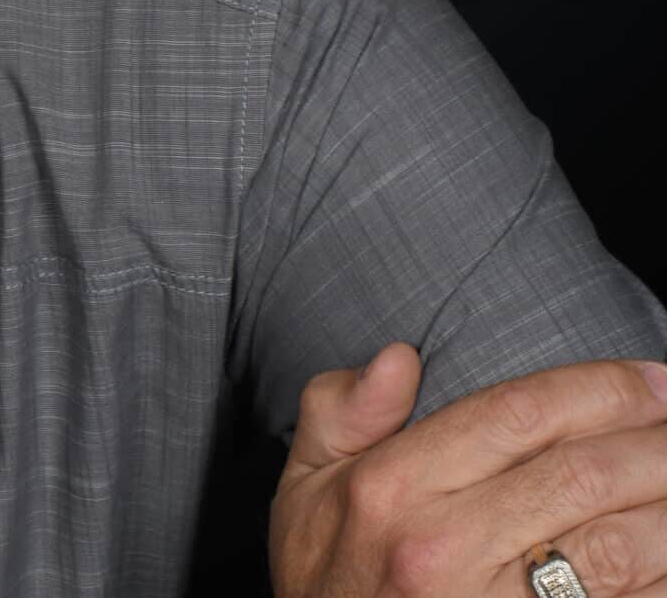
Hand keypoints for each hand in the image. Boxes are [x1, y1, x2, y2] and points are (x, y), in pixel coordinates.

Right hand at [269, 345, 666, 595]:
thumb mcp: (303, 485)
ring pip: (617, 547)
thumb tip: (400, 357)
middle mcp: (445, 547)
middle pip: (579, 473)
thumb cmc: (325, 580)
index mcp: (393, 488)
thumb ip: (340, 409)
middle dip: (654, 439)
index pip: (516, 414)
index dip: (597, 388)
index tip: (648, 378)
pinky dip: (663, 578)